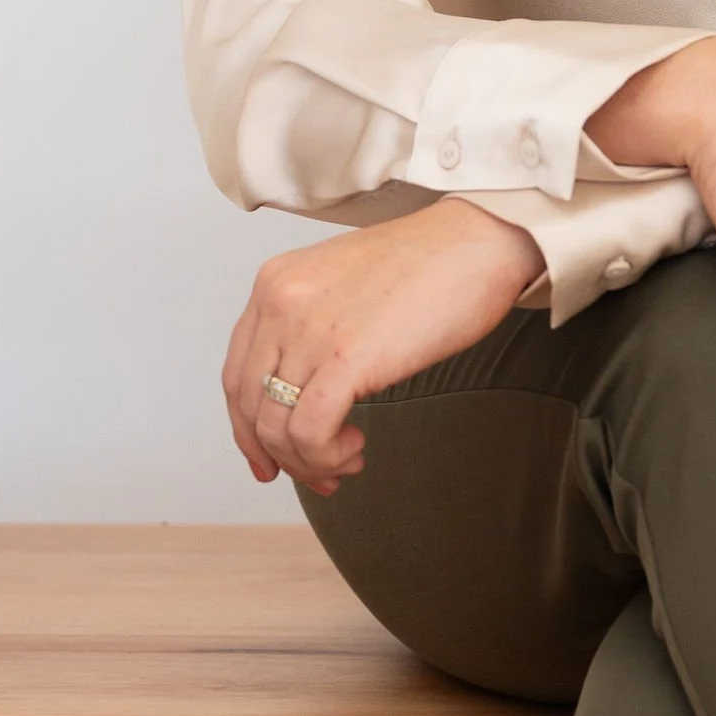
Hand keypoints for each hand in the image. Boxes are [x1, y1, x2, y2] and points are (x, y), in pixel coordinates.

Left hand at [222, 199, 544, 494]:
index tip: (269, 458)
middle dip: (279, 454)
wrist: (478, 242)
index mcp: (276, 283)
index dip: (248, 429)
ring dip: (310, 460)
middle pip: (249, 407)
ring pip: (277, 427)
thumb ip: (310, 326)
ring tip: (349, 456)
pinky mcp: (343, 357)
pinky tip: (356, 446)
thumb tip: (303, 393)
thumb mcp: (343, 285)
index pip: (236, 375)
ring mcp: (308, 329)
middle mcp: (280, 303)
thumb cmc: (430, 263)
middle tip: (317, 473)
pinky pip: (309, 433)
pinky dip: (326, 456)